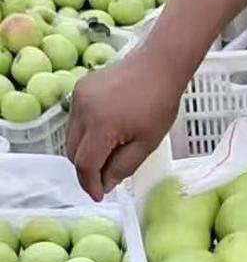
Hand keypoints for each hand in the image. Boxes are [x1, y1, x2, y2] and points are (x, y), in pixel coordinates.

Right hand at [66, 46, 182, 200]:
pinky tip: (107, 133)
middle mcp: (83, 110)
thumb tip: (104, 184)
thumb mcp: (146, 144)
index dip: (90, 184)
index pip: (85, 164)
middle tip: (106, 177)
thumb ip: (122, 168)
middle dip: (87, 170)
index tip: (99, 196)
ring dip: (85, 151)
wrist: (158, 65)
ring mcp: (78, 97)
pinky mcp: (79, 89)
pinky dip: (86, 133)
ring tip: (110, 153)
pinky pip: (75, 121)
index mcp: (101, 125)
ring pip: (71, 137)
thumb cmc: (159, 104)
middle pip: (73, 153)